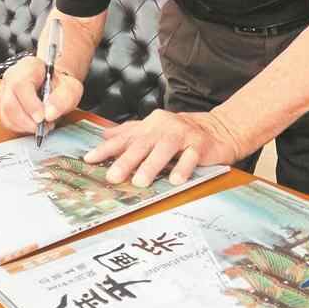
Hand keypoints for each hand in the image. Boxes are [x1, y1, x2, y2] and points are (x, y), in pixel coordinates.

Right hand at [0, 55, 82, 132]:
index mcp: (28, 66)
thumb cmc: (60, 85)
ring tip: (43, 125)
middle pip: (9, 103)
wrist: (54, 87)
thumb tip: (49, 113)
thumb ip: (63, 99)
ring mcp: (4, 93)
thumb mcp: (71, 88)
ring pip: (6, 115)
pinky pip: (7, 122)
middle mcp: (11, 78)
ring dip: (25, 126)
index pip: (20, 84)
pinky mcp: (2, 107)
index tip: (42, 117)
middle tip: (45, 125)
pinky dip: (21, 128)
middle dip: (28, 120)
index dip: (30, 104)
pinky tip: (34, 125)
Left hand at [83, 109, 240, 187]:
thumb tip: (104, 135)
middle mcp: (165, 128)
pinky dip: (183, 168)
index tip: (89, 159)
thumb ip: (130, 132)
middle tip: (112, 176)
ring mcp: (183, 135)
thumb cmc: (181, 133)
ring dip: (152, 165)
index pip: (125, 137)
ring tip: (140, 182)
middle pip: (143, 144)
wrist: (218, 129)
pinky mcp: (200, 145)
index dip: (107, 149)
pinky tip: (175, 180)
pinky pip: (190, 157)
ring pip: (165, 149)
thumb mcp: (154, 129)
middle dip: (126, 161)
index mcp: (151, 125)